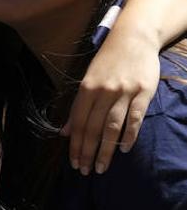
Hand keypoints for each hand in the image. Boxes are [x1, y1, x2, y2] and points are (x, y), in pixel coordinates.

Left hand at [62, 29, 159, 173]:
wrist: (133, 38)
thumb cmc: (107, 61)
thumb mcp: (87, 80)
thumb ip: (78, 106)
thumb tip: (65, 131)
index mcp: (86, 88)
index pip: (78, 122)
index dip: (75, 144)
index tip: (73, 162)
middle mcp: (103, 91)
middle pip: (93, 127)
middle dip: (87, 152)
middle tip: (84, 171)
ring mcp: (123, 92)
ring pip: (111, 126)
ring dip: (105, 149)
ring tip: (101, 167)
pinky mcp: (143, 93)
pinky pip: (134, 118)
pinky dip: (128, 136)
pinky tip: (123, 149)